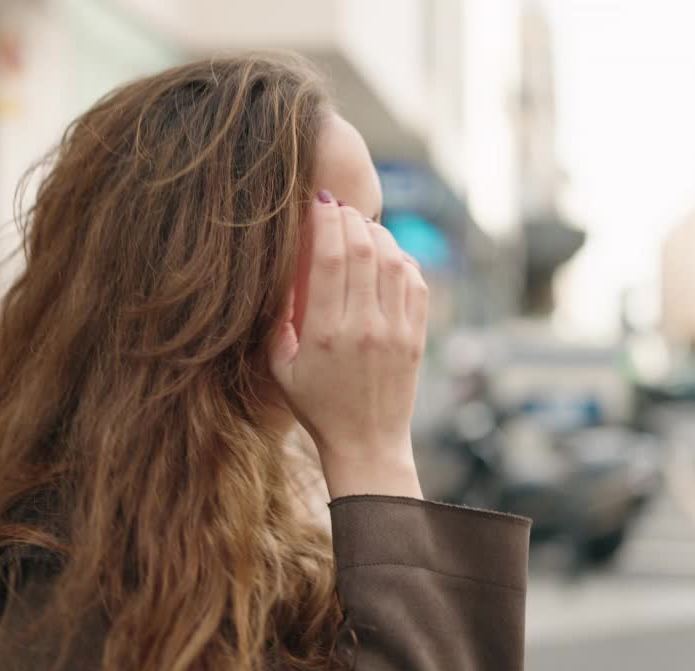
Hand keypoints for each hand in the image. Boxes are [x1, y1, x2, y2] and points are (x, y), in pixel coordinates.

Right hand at [269, 191, 428, 498]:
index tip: (316, 203)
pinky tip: (385, 254)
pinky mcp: (418, 336)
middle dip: (350, 218)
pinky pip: (416, 282)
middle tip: (337, 206)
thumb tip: (279, 273)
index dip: (324, 222)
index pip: (330, 259)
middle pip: (364, 250)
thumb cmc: (317, 406)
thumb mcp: (281, 368)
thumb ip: (276, 322)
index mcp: (327, 334)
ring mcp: (397, 330)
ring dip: (377, 234)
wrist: (367, 444)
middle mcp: (366, 327)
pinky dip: (401, 259)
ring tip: (359, 226)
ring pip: (394, 260)